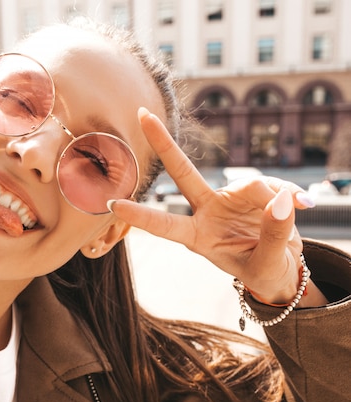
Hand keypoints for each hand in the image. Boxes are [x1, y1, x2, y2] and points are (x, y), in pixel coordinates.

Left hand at [110, 108, 323, 305]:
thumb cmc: (263, 271)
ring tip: (300, 212)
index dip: (140, 216)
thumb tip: (282, 201)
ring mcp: (227, 199)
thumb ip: (273, 235)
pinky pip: (272, 186)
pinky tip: (306, 204)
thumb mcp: (265, 265)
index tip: (112, 204)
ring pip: (249, 184)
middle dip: (163, 143)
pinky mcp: (252, 191)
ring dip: (275, 196)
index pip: (165, 225)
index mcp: (197, 238)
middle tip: (142, 113)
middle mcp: (206, 212)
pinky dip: (290, 194)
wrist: (281, 267)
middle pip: (182, 172)